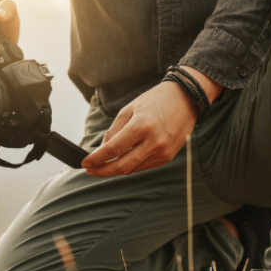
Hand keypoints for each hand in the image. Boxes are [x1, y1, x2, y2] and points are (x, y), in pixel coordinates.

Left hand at [81, 67, 222, 176]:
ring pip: (132, 169)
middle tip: (90, 170)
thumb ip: (115, 130)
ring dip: (115, 170)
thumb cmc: (156, 101)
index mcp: (142, 126)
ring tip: (102, 167)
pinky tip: (120, 162)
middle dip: (102, 171)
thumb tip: (103, 149)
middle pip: (122, 165)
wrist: (186, 100)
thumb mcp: (129, 109)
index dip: (96, 159)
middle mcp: (153, 142)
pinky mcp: (167, 157)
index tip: (85, 163)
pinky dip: (130, 166)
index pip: (113, 149)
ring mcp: (162, 151)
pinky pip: (143, 166)